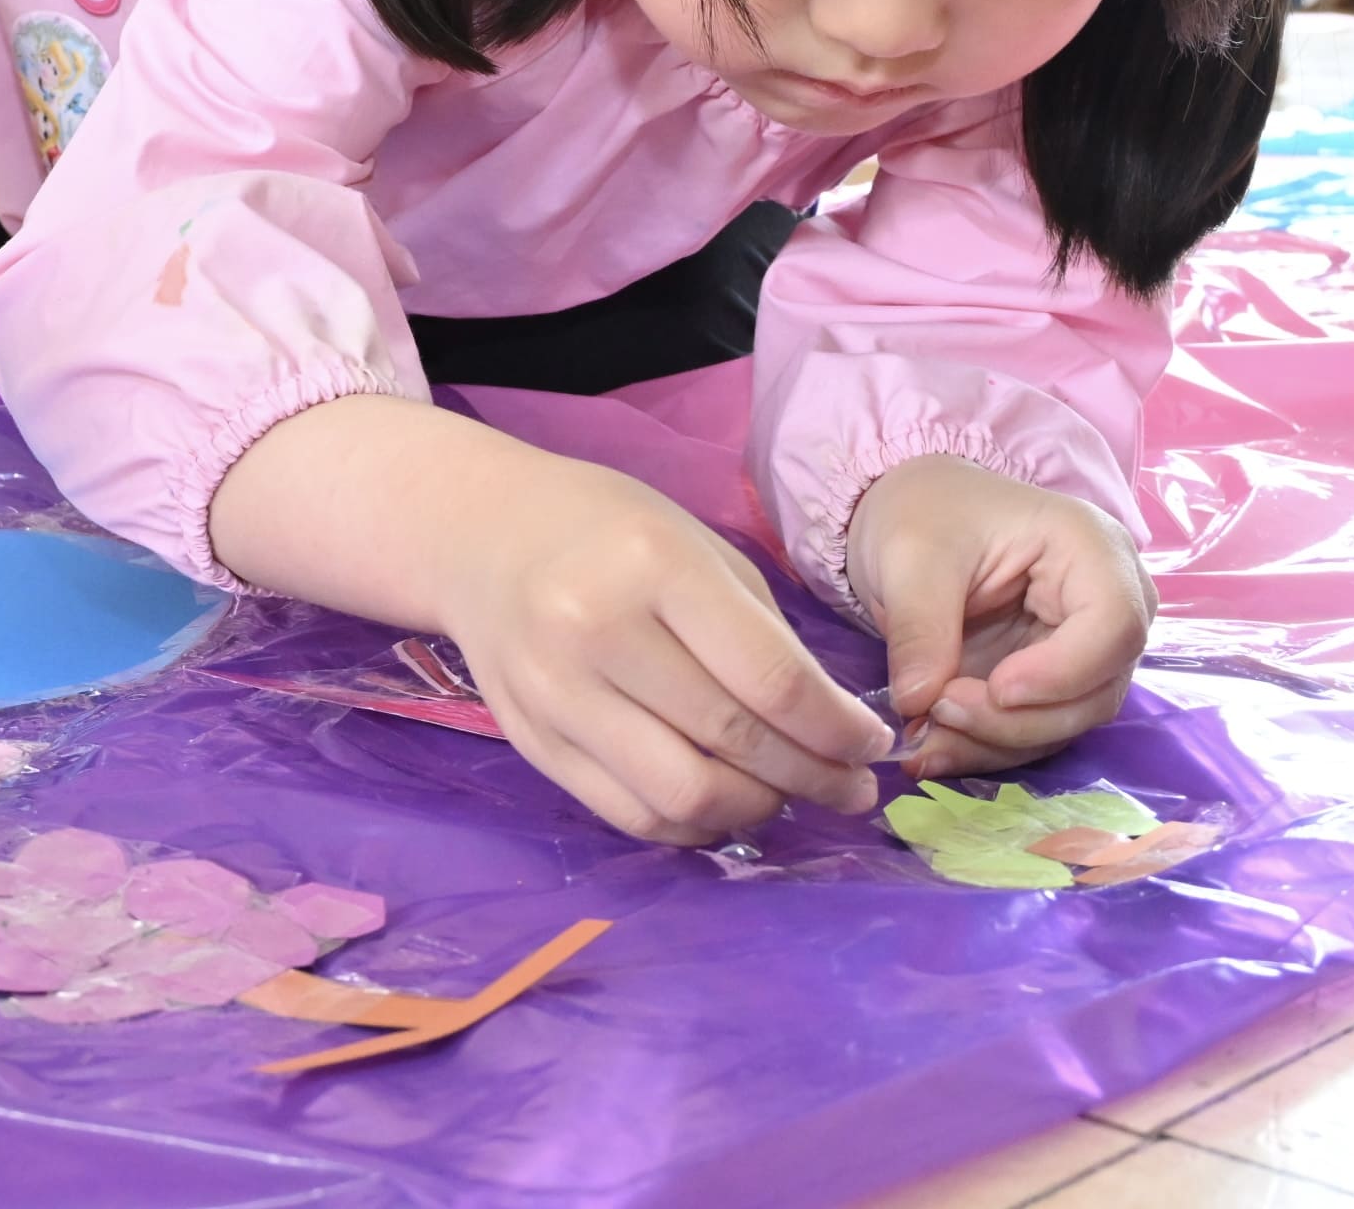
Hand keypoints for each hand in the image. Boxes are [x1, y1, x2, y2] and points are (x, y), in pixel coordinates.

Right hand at [427, 450, 892, 841]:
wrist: (481, 537)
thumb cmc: (606, 529)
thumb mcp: (696, 546)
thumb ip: (763, 634)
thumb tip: (834, 730)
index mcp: (652, 566)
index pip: (770, 679)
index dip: (838, 728)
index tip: (872, 745)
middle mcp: (595, 632)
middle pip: (732, 742)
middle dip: (813, 776)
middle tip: (851, 788)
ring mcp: (555, 695)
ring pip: (683, 796)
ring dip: (756, 809)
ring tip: (786, 794)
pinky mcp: (532, 743)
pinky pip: (632, 815)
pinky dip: (694, 825)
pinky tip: (725, 803)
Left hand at [848, 455, 1153, 779]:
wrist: (911, 517)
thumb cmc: (923, 513)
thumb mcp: (910, 557)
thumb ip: (921, 629)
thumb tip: (917, 703)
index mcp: (1091, 548)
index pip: (1114, 625)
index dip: (1062, 673)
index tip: (995, 690)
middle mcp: (1108, 603)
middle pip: (1096, 689)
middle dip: (1016, 720)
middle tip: (937, 711)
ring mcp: (1085, 649)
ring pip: (1067, 723)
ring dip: (995, 742)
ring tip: (924, 736)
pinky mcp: (1053, 684)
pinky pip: (1035, 731)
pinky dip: (985, 748)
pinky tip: (932, 749)